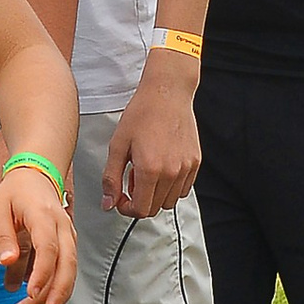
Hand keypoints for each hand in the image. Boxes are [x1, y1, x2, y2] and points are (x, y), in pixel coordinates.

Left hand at [0, 167, 77, 303]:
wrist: (34, 176)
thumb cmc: (14, 194)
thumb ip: (1, 237)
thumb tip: (7, 262)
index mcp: (43, 216)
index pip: (48, 248)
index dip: (42, 274)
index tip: (31, 294)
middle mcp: (63, 227)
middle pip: (67, 264)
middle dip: (55, 292)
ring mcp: (69, 235)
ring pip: (70, 269)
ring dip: (58, 294)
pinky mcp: (68, 244)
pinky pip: (68, 267)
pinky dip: (60, 286)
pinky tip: (45, 301)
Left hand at [103, 49, 201, 216]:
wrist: (167, 93)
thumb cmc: (141, 114)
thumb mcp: (117, 145)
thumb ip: (111, 178)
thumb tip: (108, 204)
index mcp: (150, 169)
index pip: (141, 210)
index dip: (127, 209)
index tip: (121, 199)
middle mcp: (171, 172)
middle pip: (155, 208)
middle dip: (139, 201)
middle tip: (131, 180)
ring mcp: (186, 168)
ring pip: (170, 201)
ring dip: (155, 194)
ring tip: (147, 171)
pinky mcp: (195, 162)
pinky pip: (183, 188)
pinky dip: (170, 186)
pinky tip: (161, 167)